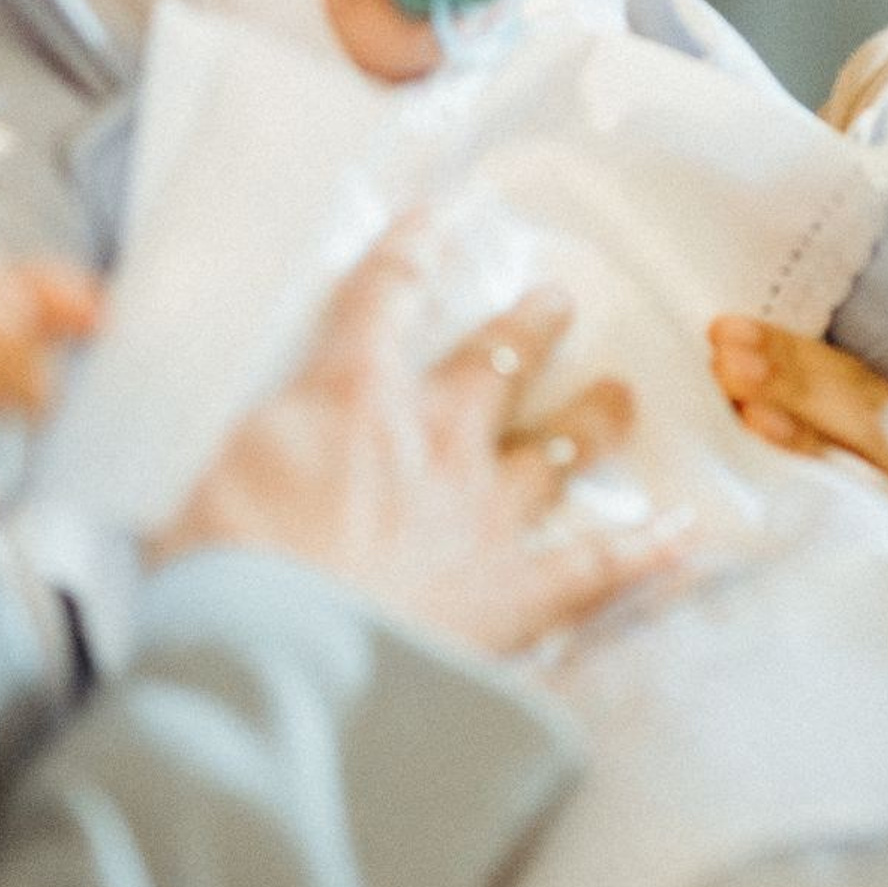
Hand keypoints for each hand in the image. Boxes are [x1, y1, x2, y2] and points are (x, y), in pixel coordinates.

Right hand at [160, 222, 691, 660]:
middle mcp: (433, 439)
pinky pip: (597, 567)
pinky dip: (645, 552)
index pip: (383, 298)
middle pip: (495, 362)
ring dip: (590, 420)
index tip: (435, 218)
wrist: (274, 668)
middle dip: (530, 327)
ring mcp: (483, 515)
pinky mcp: (515, 595)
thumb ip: (247, 456)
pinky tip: (686, 537)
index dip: (410, 251)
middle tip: (558, 302)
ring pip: (554, 449)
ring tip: (619, 397)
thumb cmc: (217, 576)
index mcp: (349, 397)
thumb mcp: (202, 486)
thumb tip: (244, 457)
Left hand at [706, 314, 887, 667]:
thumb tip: (746, 429)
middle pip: (864, 401)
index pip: (858, 379)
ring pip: (877, 451)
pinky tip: (804, 473)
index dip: (794, 351)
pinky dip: (849, 488)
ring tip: (745, 397)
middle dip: (791, 369)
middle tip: (724, 344)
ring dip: (807, 421)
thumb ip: (852, 466)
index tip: (728, 329)